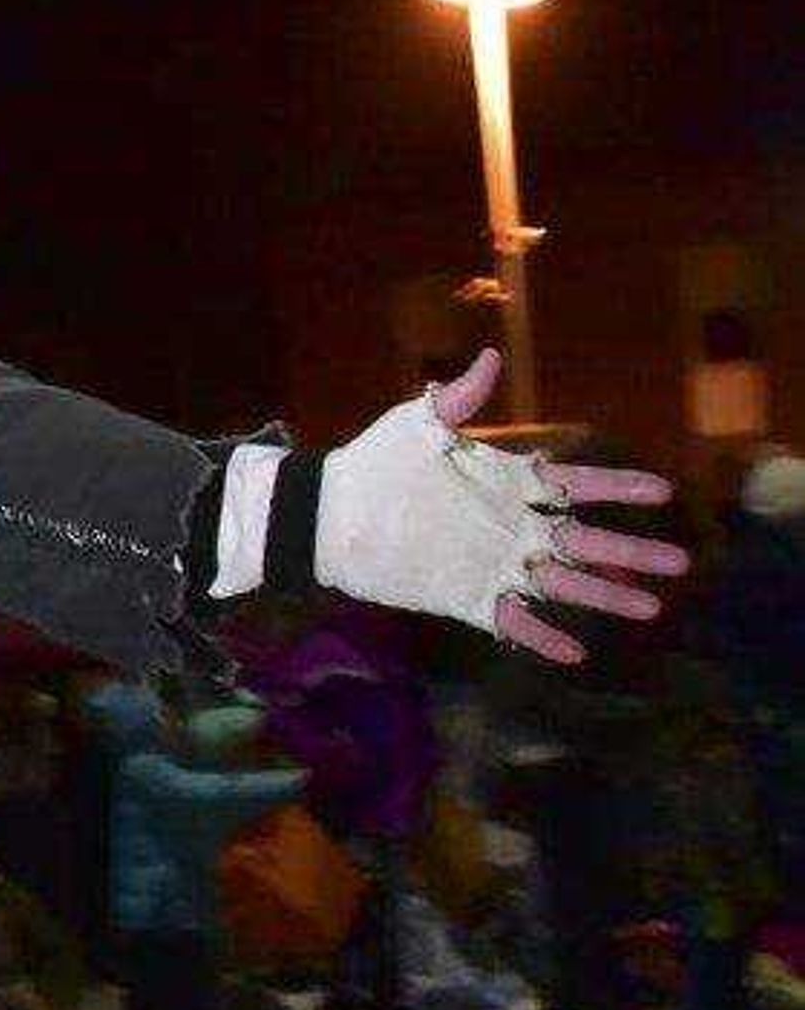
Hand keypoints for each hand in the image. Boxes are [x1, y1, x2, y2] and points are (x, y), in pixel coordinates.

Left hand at [317, 350, 686, 665]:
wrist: (327, 514)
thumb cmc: (374, 462)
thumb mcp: (417, 425)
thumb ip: (459, 397)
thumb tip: (491, 356)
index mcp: (507, 483)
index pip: (575, 485)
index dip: (617, 488)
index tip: (662, 491)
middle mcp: (511, 526)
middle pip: (585, 541)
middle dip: (633, 551)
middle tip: (680, 561)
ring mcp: (493, 563)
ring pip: (562, 583)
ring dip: (605, 595)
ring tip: (651, 607)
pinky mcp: (467, 596)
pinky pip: (513, 621)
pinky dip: (543, 637)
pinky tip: (577, 652)